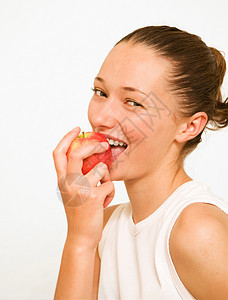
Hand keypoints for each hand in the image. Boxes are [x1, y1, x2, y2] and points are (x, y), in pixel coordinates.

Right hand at [53, 127, 114, 247]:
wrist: (81, 236)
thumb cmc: (78, 212)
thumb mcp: (71, 192)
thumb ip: (75, 175)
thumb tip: (89, 156)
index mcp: (62, 180)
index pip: (58, 153)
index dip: (67, 138)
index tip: (77, 129)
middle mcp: (68, 183)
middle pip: (77, 154)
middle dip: (93, 145)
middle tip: (103, 144)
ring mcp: (80, 191)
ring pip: (101, 168)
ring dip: (107, 175)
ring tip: (104, 186)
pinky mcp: (94, 198)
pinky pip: (110, 184)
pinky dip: (110, 191)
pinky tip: (105, 201)